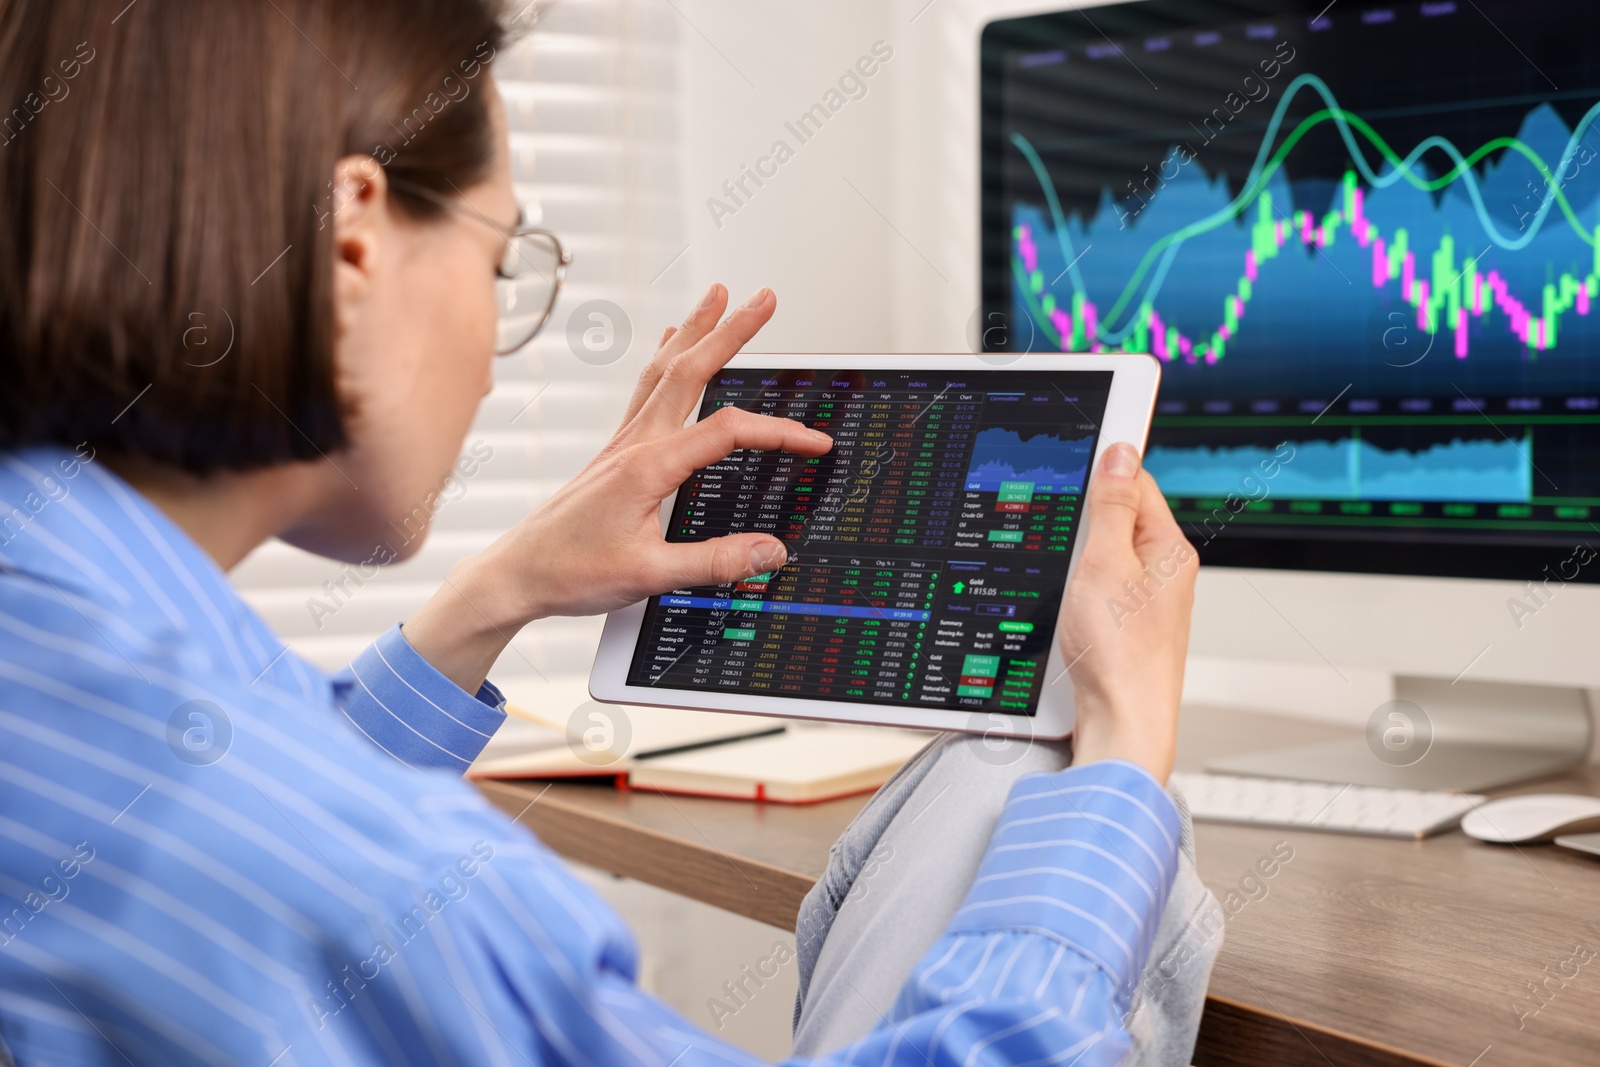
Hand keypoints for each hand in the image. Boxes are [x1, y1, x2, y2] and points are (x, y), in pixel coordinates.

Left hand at [404, 284, 832, 691]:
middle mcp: (634, 443)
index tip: (815, 442)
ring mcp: (621, 443)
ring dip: (695, 330)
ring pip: (664, 369)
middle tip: (763, 298)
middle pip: (690, 369)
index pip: (729, 432)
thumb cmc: (571, 572)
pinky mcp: (613, 453)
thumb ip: (715, 563)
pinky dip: (665, 357)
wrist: (516, 574)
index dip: (779, 433)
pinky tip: (669, 345)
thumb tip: (770, 552)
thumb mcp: (650, 576)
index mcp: (648, 466)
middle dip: (730, 330)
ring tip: (719, 296)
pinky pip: (645, 388)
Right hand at [1055, 444, 1197, 782]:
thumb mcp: (1104, 562)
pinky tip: (1062, 608)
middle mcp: (1161, 575)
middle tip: (1063, 542)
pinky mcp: (1119, 629)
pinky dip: (1071, 592)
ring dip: (1073, 563)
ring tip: (1065, 584)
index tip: (1073, 460)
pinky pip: (1091, 592)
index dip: (1102, 472)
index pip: (1137, 484)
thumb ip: (1111, 505)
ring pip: (1097, 559)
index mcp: (1168, 549)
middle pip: (1113, 521)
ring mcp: (1140, 604)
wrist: (1120, 724)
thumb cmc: (1121, 655)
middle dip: (1080, 525)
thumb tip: (1119, 453)